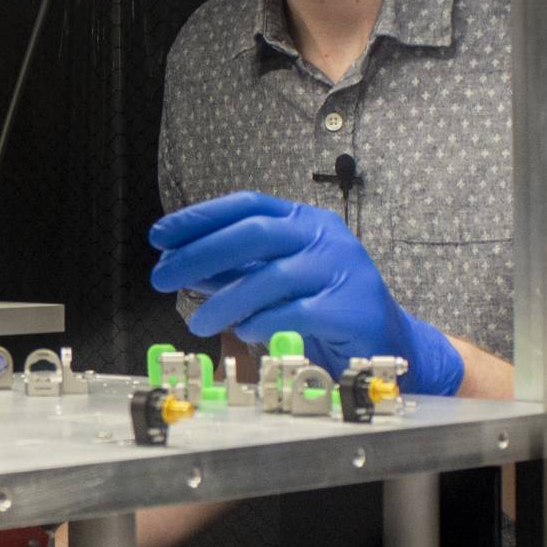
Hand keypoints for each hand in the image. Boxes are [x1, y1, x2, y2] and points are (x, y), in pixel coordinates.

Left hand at [148, 191, 465, 395]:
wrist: (386, 341)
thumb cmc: (323, 306)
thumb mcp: (275, 281)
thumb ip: (235, 270)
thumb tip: (180, 266)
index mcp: (304, 221)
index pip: (247, 205)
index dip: (200, 217)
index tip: (160, 235)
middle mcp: (324, 236)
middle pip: (255, 233)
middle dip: (200, 254)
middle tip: (162, 276)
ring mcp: (341, 269)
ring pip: (271, 277)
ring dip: (225, 300)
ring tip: (197, 323)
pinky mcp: (351, 308)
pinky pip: (295, 312)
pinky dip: (262, 322)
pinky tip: (243, 332)